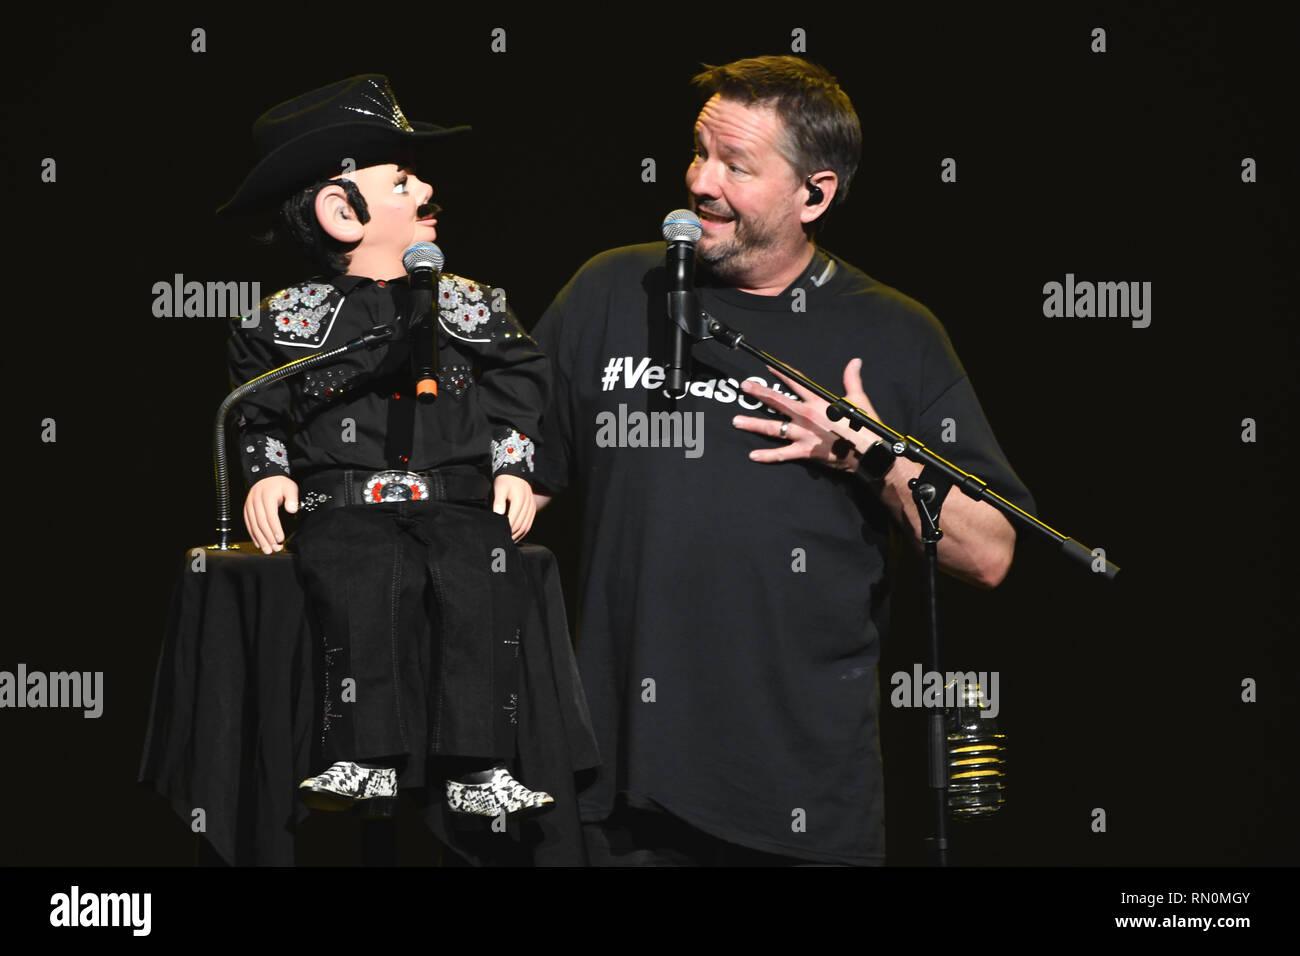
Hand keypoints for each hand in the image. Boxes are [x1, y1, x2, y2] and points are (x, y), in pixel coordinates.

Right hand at [243, 475, 298, 553]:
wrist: (266, 477)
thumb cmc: (279, 484)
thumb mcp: (289, 487)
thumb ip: (292, 498)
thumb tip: (292, 509)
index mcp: (266, 496)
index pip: (270, 515)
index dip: (275, 528)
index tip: (280, 538)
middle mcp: (255, 501)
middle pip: (260, 522)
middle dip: (268, 537)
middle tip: (275, 548)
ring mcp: (249, 506)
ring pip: (253, 525)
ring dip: (260, 539)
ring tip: (268, 550)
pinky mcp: (246, 510)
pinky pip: (248, 524)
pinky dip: (253, 535)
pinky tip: (259, 543)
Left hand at [492, 474, 535, 541]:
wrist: (517, 472)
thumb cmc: (506, 480)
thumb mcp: (499, 488)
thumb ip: (498, 501)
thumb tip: (497, 515)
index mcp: (519, 500)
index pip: (513, 521)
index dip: (507, 530)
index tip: (499, 536)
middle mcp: (527, 505)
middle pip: (520, 525)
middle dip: (512, 535)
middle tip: (502, 542)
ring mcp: (532, 507)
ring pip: (526, 526)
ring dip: (518, 535)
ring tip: (509, 541)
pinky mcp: (533, 508)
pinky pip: (529, 523)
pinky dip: (523, 531)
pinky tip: (516, 535)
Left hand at [733, 359, 882, 468]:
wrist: (868, 450)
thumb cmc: (864, 425)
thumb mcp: (858, 398)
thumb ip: (851, 379)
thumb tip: (855, 361)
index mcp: (818, 401)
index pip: (796, 383)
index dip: (782, 373)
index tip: (768, 367)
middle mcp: (806, 415)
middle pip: (778, 401)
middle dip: (759, 393)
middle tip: (744, 387)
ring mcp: (803, 434)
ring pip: (774, 428)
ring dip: (754, 424)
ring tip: (736, 421)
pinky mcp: (805, 452)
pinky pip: (783, 454)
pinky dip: (768, 456)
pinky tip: (752, 455)